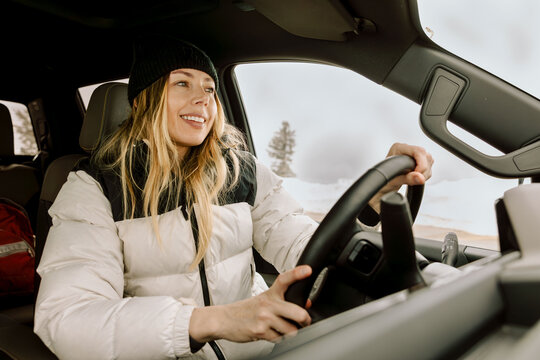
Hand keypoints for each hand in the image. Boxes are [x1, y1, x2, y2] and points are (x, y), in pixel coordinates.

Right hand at [189, 265, 311, 343]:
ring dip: (290, 332)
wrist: (224, 319)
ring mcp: (265, 318)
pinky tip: (270, 333)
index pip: (285, 279)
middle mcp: (268, 304)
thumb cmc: (246, 310)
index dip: (297, 274)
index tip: (308, 270)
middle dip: (305, 320)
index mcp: (270, 293)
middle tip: (305, 321)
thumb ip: (284, 301)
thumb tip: (306, 303)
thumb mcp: (264, 301)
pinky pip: (279, 339)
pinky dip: (278, 338)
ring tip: (281, 328)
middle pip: (298, 313)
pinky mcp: (261, 331)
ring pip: (291, 330)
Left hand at [368, 143, 433, 212]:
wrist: (385, 185)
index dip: (421, 164)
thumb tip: (420, 178)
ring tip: (414, 179)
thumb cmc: (386, 181)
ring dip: (425, 173)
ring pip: (429, 160)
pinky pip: (429, 166)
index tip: (417, 175)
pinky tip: (417, 178)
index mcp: (399, 148)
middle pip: (426, 155)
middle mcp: (407, 149)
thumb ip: (408, 178)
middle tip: (416, 179)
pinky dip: (426, 174)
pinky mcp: (418, 161)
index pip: (418, 151)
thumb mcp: (395, 180)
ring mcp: (413, 154)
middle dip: (424, 170)